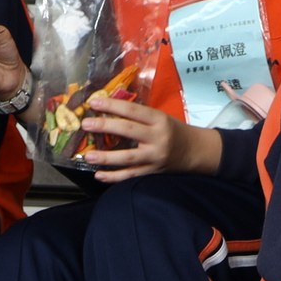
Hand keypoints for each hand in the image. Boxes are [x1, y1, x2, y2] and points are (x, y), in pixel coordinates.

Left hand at [76, 95, 206, 181]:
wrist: (193, 151)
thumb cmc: (172, 131)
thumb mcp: (160, 117)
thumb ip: (138, 116)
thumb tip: (107, 110)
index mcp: (159, 120)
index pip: (133, 110)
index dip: (113, 105)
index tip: (94, 103)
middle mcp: (157, 138)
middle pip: (128, 130)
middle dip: (105, 126)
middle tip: (86, 124)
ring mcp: (154, 157)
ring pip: (128, 157)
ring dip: (106, 157)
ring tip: (88, 155)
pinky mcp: (152, 172)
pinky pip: (131, 176)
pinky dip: (114, 177)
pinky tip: (99, 175)